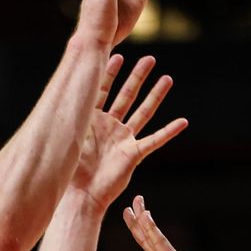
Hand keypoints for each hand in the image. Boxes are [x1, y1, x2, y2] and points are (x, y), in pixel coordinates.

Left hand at [70, 54, 186, 209]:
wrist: (81, 196)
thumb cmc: (71, 170)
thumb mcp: (70, 135)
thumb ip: (73, 113)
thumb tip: (68, 87)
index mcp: (92, 120)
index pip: (102, 89)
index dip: (110, 72)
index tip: (118, 54)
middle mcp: (110, 127)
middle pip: (127, 96)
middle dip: (138, 77)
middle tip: (149, 59)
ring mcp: (123, 139)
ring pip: (143, 112)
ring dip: (156, 96)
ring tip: (167, 78)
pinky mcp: (134, 154)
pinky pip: (155, 140)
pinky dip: (169, 131)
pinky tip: (182, 122)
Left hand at [123, 195, 236, 250]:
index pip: (156, 250)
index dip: (146, 236)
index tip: (139, 223)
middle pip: (151, 239)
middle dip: (139, 222)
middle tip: (133, 205)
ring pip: (152, 237)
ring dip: (141, 219)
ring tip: (135, 201)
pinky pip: (160, 242)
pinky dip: (151, 228)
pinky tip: (144, 214)